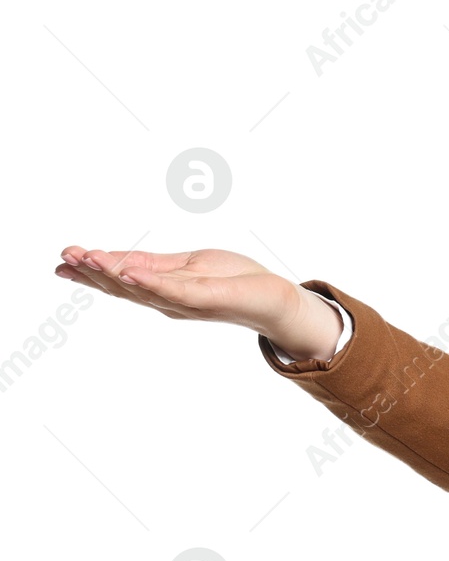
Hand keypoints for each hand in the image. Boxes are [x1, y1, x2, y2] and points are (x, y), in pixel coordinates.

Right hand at [54, 245, 326, 349]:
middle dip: (92, 272)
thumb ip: (155, 265)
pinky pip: (173, 290)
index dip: (92, 270)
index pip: (121, 277)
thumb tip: (117, 260)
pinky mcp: (205, 298)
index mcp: (162, 289)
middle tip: (64, 258)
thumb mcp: (187, 265)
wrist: (273, 298)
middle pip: (123, 286)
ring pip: (141, 288)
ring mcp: (184, 301)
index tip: (63, 260)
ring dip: (113, 274)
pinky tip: (130, 271)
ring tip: (87, 260)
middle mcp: (167, 300)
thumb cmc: (233, 280)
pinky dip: (150, 281)